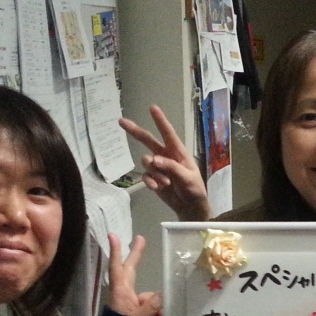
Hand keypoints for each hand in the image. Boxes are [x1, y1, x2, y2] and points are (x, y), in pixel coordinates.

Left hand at [107, 233, 162, 315]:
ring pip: (145, 294)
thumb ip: (152, 305)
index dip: (117, 252)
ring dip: (154, 301)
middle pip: (130, 271)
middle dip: (136, 256)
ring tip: (159, 315)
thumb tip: (162, 294)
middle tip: (141, 240)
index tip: (112, 235)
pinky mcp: (135, 313)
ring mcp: (129, 303)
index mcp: (121, 292)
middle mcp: (124, 294)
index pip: (119, 268)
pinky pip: (148, 306)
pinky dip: (156, 310)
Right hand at [119, 105, 211, 220]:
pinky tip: (157, 188)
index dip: (160, 120)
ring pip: (146, 161)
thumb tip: (154, 159)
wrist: (190, 207)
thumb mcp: (187, 178)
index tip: (152, 108)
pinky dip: (150, 181)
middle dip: (135, 131)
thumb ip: (171, 168)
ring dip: (153, 171)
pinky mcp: (153, 179)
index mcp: (178, 152)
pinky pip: (146, 176)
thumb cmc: (194, 189)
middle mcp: (166, 156)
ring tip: (165, 182)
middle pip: (148, 140)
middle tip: (121, 122)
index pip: (168, 133)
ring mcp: (159, 167)